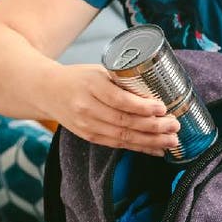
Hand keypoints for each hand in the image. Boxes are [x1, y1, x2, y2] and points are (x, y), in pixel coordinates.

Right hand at [44, 64, 179, 155]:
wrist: (46, 91)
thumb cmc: (79, 78)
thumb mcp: (99, 71)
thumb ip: (123, 81)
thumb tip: (159, 90)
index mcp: (91, 86)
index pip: (119, 100)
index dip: (142, 107)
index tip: (162, 107)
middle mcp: (87, 107)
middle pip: (124, 121)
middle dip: (153, 127)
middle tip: (175, 126)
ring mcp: (86, 125)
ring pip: (123, 137)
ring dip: (151, 141)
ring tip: (172, 141)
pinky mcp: (89, 136)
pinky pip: (117, 145)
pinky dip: (139, 148)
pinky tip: (157, 149)